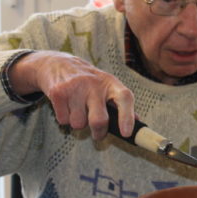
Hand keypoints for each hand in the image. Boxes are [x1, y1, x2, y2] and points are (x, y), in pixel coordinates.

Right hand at [8, 50, 134, 139]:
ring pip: (79, 124)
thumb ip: (121, 104)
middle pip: (99, 120)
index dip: (127, 117)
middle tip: (98, 134)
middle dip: (99, 132)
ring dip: (78, 123)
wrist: (57, 63)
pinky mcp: (58, 93)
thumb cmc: (88, 80)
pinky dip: (65, 118)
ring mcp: (75, 88)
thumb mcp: (107, 85)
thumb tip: (138, 122)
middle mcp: (94, 84)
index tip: (126, 133)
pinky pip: (64, 120)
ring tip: (78, 109)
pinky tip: (66, 105)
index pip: (125, 98)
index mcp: (111, 83)